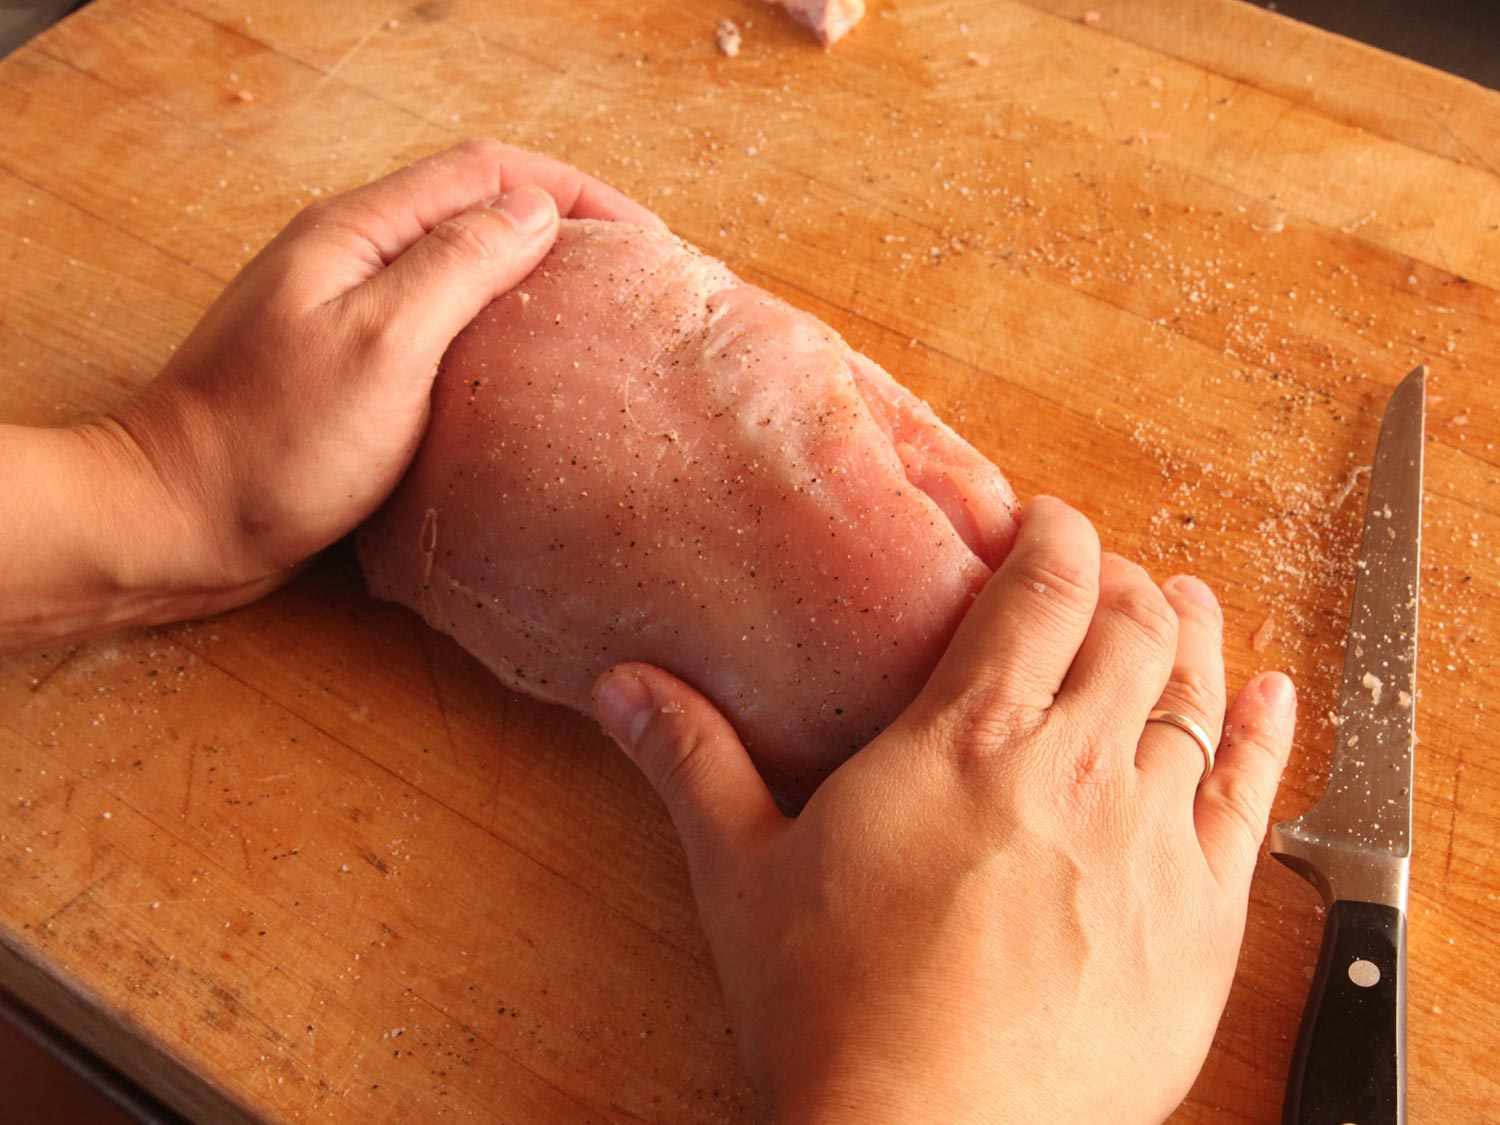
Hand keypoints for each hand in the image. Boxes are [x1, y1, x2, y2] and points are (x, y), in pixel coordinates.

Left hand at [105, 138, 658, 592]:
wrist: (177, 522)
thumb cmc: (273, 443)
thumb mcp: (383, 345)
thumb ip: (457, 266)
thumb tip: (536, 212)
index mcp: (359, 232)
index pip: (488, 171)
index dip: (574, 192)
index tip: (644, 239)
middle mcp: (353, 256)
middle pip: (475, 210)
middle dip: (560, 229)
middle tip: (631, 283)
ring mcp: (346, 311)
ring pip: (459, 268)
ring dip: (530, 280)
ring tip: (595, 324)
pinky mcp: (347, 367)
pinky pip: (438, 325)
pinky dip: (494, 334)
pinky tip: (524, 379)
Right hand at [592, 496, 1295, 1122]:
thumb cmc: (830, 1005)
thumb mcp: (741, 872)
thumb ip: (691, 759)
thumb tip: (619, 685)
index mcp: (965, 737)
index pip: (1043, 589)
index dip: (1057, 536)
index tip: (1049, 521)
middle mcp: (1075, 766)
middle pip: (1132, 629)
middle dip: (1124, 584)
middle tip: (1108, 578)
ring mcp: (1151, 839)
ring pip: (1196, 698)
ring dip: (1194, 636)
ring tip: (1188, 604)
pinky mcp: (1202, 918)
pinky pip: (1254, 798)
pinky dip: (1266, 734)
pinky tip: (1270, 698)